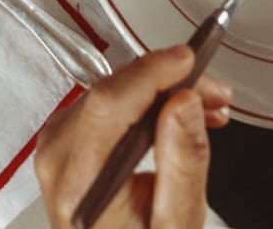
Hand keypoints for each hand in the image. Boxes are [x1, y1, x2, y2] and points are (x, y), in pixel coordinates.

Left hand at [35, 47, 233, 228]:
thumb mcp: (177, 221)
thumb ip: (182, 163)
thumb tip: (184, 103)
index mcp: (81, 185)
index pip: (109, 105)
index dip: (151, 73)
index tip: (188, 60)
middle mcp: (58, 162)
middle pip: (111, 94)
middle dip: (170, 84)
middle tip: (216, 94)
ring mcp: (57, 150)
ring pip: (112, 94)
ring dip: (161, 93)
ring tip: (207, 109)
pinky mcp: (65, 143)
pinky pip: (105, 106)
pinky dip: (144, 104)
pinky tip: (177, 113)